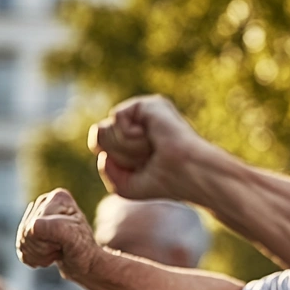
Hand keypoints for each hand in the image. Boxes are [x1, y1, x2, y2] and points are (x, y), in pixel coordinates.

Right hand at [16, 189, 99, 279]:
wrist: (84, 259)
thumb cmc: (82, 247)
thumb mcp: (75, 237)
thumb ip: (57, 228)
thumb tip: (34, 225)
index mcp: (57, 198)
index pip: (34, 226)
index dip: (49, 241)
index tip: (66, 240)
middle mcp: (44, 202)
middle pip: (26, 234)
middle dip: (43, 249)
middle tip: (62, 247)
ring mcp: (34, 215)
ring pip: (22, 243)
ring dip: (40, 255)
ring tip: (57, 250)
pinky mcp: (28, 229)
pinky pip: (21, 250)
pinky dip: (34, 258)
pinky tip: (48, 254)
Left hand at [88, 95, 208, 200]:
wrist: (190, 173)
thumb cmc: (166, 182)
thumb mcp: (125, 186)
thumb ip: (105, 169)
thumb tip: (103, 150)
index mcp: (136, 137)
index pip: (99, 143)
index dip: (114, 160)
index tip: (143, 167)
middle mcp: (140, 121)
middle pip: (99, 136)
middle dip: (118, 154)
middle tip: (149, 157)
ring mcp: (145, 110)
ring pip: (106, 128)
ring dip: (126, 147)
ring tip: (153, 148)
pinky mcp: (150, 103)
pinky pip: (117, 118)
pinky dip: (131, 136)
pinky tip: (153, 137)